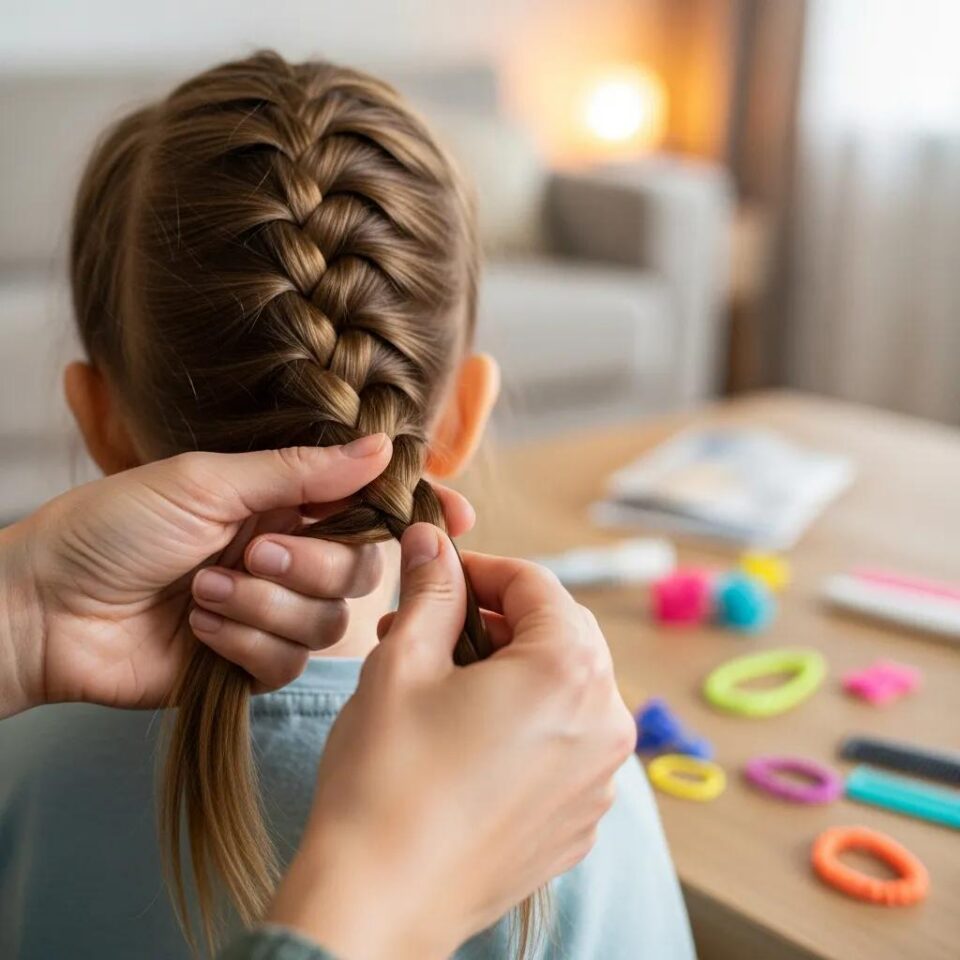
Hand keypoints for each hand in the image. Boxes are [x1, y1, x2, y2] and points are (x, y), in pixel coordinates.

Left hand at [0, 438, 472, 715]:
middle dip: (308, 564)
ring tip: (201, 591)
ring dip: (263, 605)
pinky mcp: (248, 664)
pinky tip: (197, 627)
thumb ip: (302, 472)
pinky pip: (288, 663)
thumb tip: (384, 448)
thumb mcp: (207, 481)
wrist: (44, 609)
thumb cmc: (111, 528)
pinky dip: (244, 644)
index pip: (366, 505)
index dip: (411, 511)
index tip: (454, 516)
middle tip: (248, 551)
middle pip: (358, 568)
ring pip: (327, 620)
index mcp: (278, 502)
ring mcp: (268, 612)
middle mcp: (284, 555)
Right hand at [268, 524, 635, 959]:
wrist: (378, 904)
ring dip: (510, 670)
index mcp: (568, 672)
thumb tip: (433, 542)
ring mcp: (599, 780)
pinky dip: (526, 724)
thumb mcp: (402, 662)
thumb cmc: (386, 778)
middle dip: (498, 620)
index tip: (440, 574)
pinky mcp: (580, 822)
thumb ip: (431, 590)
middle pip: (560, 635)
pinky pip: (565, 745)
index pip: (537, 584)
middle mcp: (605, 723)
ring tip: (442, 682)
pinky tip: (467, 739)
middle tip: (432, 628)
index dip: (483, 569)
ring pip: (564, 690)